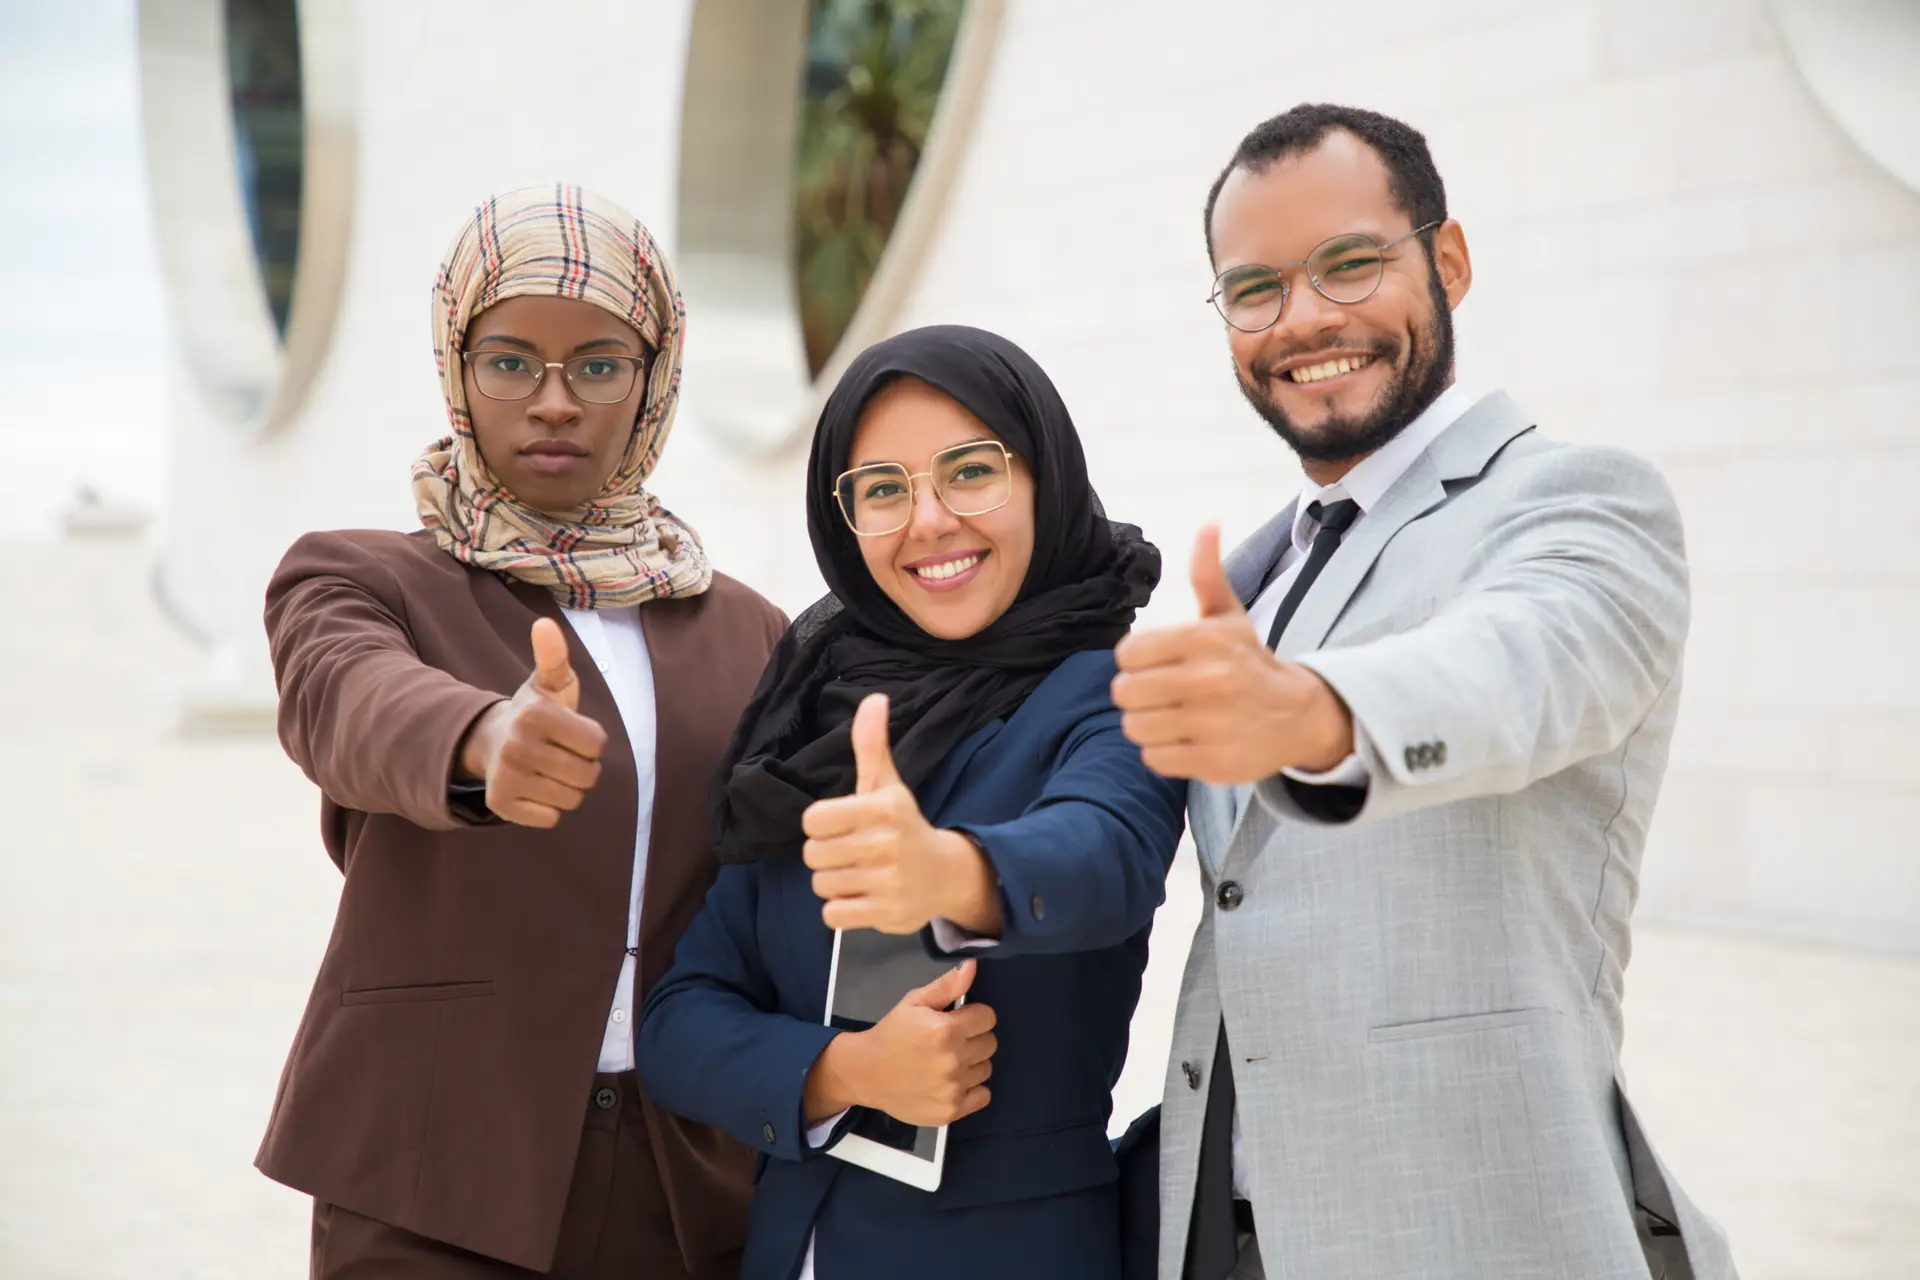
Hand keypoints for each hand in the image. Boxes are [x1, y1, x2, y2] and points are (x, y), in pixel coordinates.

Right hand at [456, 617, 608, 826]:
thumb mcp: (551, 683)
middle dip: (582, 768)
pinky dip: (548, 808)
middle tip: (561, 754)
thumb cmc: (537, 712)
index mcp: (535, 714)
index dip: (591, 742)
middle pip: (587, 776)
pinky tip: (534, 788)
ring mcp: (506, 777)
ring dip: (567, 789)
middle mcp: (516, 745)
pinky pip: (551, 819)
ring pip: (571, 799)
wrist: (493, 741)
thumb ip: (554, 657)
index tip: (571, 733)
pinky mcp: (500, 805)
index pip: (597, 745)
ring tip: (548, 770)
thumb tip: (545, 623)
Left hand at [801, 694, 1001, 935]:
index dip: (821, 825)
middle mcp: (886, 843)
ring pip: (822, 885)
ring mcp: (888, 881)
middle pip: (812, 855)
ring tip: (860, 875)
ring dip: (835, 883)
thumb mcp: (887, 784)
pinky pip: (834, 915)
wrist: (945, 874)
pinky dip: (842, 910)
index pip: (813, 820)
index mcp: (881, 808)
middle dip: (826, 856)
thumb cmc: (903, 825)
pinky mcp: (887, 913)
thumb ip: (871, 744)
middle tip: (852, 853)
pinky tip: (864, 897)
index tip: (843, 826)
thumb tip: (873, 698)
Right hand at [803, 960, 995, 1125]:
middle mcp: (953, 1060)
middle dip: (974, 1038)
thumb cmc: (892, 1033)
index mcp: (946, 1030)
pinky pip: (983, 1096)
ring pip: (986, 1069)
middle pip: (990, 1043)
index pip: (988, 1017)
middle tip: (950, 1041)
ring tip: (947, 1061)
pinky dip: (972, 1089)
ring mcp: (953, 1088)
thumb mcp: (914, 1002)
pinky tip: (952, 1082)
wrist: (866, 1072)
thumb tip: (972, 966)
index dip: (974, 1015)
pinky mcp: (951, 1110)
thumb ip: (947, 986)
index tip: (958, 1019)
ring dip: (972, 1063)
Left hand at [1111, 525, 1353, 783]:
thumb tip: (1208, 524)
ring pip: (1135, 728)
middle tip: (1158, 693)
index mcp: (1204, 640)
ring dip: (1147, 724)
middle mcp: (1208, 681)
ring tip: (1171, 716)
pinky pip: (1154, 760)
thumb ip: (1208, 573)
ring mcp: (1211, 725)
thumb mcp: (1229, 616)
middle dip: (1136, 694)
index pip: (1127, 654)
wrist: (1299, 714)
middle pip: (1125, 693)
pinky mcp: (1213, 762)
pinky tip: (1185, 740)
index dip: (1134, 660)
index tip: (1154, 663)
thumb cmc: (1248, 660)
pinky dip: (1162, 753)